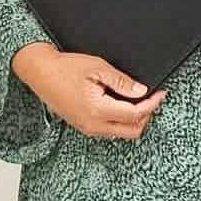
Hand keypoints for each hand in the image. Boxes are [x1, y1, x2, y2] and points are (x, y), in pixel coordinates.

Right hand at [11, 42, 165, 138]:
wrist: (40, 73)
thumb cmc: (65, 68)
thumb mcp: (98, 68)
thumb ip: (122, 81)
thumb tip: (141, 91)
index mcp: (97, 110)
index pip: (135, 115)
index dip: (152, 104)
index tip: (160, 93)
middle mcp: (92, 125)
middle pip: (131, 131)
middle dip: (146, 115)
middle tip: (152, 98)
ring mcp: (87, 128)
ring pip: (120, 132)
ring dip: (133, 119)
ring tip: (138, 98)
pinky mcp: (83, 126)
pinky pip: (109, 129)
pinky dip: (121, 120)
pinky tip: (122, 103)